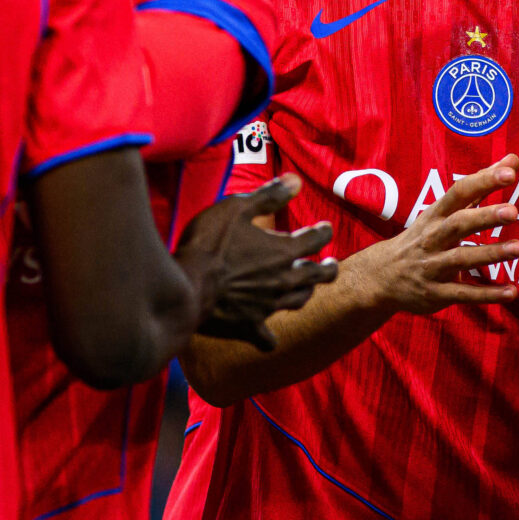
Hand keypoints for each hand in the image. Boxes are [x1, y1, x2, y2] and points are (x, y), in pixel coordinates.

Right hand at [176, 175, 337, 351]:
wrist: (187, 285)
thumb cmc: (210, 243)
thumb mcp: (236, 208)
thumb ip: (268, 196)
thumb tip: (296, 181)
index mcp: (283, 251)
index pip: (316, 239)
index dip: (323, 232)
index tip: (325, 229)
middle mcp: (283, 280)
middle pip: (319, 276)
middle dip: (328, 268)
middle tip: (332, 265)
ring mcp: (269, 306)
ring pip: (300, 301)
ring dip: (306, 292)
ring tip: (307, 288)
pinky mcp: (250, 326)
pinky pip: (268, 338)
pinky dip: (269, 337)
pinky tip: (268, 338)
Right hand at [348, 156, 518, 314]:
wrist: (381, 276)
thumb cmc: (423, 237)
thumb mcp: (444, 211)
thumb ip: (480, 187)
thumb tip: (512, 159)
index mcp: (436, 215)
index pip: (459, 193)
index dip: (483, 181)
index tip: (509, 172)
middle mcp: (433, 238)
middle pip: (459, 223)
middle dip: (484, 217)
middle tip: (513, 211)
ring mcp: (433, 266)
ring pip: (461, 258)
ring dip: (490, 254)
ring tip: (518, 248)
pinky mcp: (436, 293)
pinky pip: (463, 293)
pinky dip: (486, 294)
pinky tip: (511, 292)